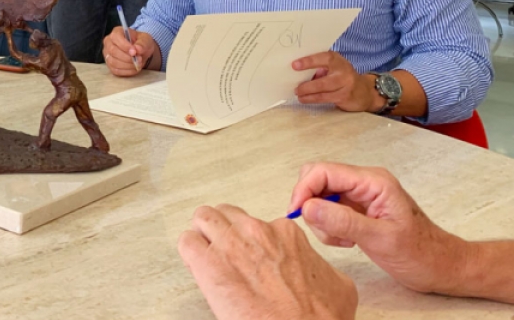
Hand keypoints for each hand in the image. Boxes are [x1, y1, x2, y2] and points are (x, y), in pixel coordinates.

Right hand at [102, 26, 155, 75]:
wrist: (140, 52)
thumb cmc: (141, 43)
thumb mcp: (145, 40)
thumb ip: (142, 44)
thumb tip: (137, 49)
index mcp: (116, 32)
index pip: (116, 38)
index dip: (124, 46)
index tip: (134, 52)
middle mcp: (108, 42)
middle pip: (113, 51)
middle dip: (127, 57)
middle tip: (139, 59)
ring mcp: (107, 54)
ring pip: (113, 62)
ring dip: (128, 65)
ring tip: (138, 64)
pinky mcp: (110, 65)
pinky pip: (115, 70)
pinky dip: (126, 71)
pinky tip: (134, 69)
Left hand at [178, 204, 357, 319]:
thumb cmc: (317, 319)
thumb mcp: (336, 285)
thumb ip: (317, 265)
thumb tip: (312, 267)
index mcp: (286, 234)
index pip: (255, 223)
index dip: (248, 241)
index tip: (249, 258)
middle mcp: (257, 232)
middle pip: (226, 214)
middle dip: (222, 231)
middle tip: (223, 253)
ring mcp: (230, 244)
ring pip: (203, 218)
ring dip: (203, 234)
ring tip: (207, 256)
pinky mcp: (208, 263)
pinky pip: (187, 243)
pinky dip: (189, 252)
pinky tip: (197, 267)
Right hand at [290, 162, 468, 294]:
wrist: (440, 266)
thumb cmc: (421, 252)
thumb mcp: (380, 239)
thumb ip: (343, 221)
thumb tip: (308, 207)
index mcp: (372, 181)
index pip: (323, 171)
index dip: (304, 189)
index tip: (297, 212)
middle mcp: (364, 183)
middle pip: (317, 180)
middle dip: (311, 205)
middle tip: (323, 229)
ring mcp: (359, 196)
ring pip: (320, 197)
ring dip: (322, 220)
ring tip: (343, 239)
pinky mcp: (356, 210)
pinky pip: (328, 211)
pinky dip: (329, 227)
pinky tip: (347, 240)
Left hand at [293, 51, 379, 111]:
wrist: (364, 91)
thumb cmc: (342, 77)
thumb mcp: (333, 68)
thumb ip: (319, 68)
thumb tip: (297, 73)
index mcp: (337, 60)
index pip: (323, 58)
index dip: (308, 61)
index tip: (294, 65)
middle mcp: (343, 72)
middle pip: (323, 81)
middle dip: (307, 86)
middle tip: (295, 88)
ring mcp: (346, 86)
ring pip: (323, 92)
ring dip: (308, 95)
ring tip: (298, 94)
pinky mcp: (345, 97)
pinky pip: (326, 99)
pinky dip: (313, 99)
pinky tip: (305, 99)